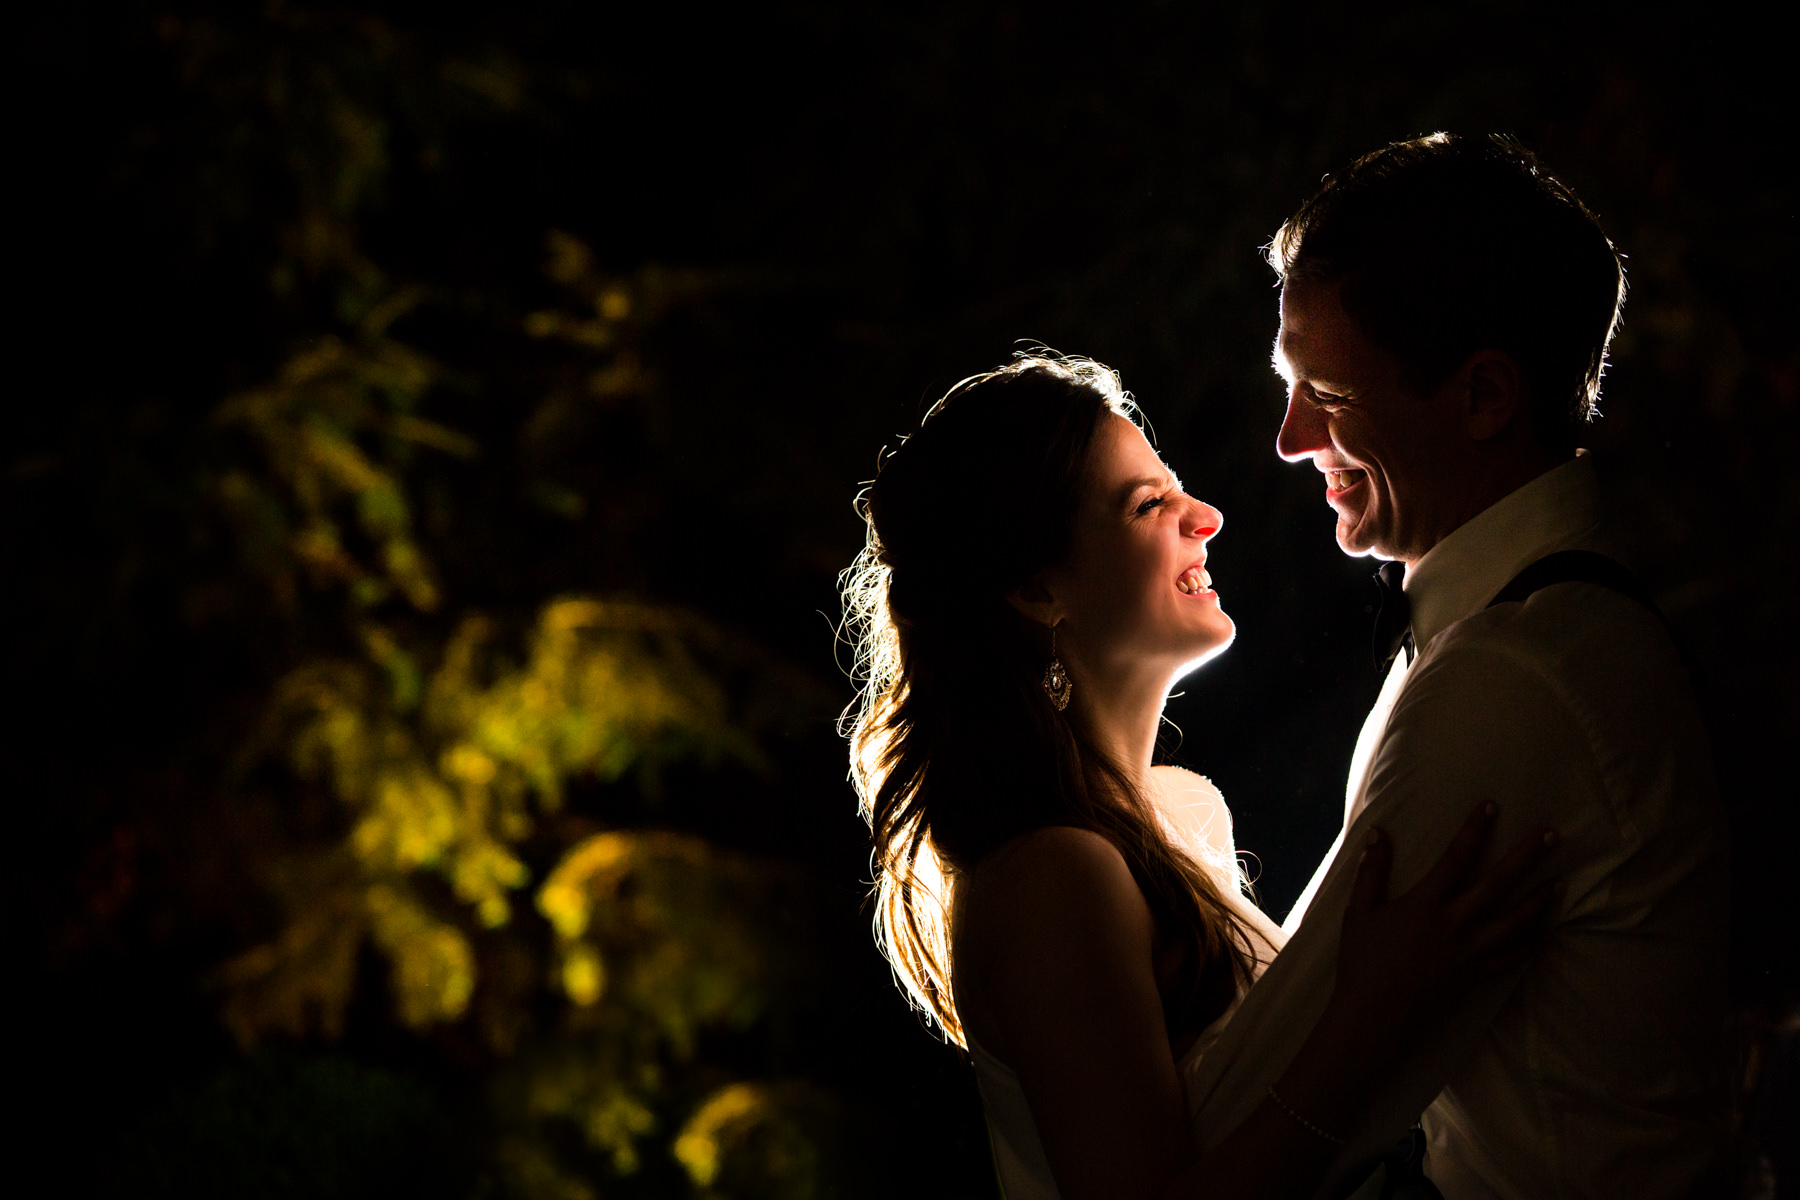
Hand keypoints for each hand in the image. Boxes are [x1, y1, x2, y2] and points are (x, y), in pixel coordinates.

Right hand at [1333, 802, 1558, 1042]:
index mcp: (1425, 903)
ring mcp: (1468, 951)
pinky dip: (1529, 946)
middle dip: (1526, 857)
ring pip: (1513, 922)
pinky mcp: (1473, 976)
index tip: (1492, 806)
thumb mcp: (1358, 911)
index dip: (1474, 830)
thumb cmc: (1361, 961)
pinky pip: (1509, 958)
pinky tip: (1545, 934)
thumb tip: (1378, 833)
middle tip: (1553, 836)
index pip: (1456, 858)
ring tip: (1561, 882)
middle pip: (1497, 884)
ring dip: (1539, 900)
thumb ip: (1372, 871)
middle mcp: (1454, 923)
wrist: (1373, 1015)